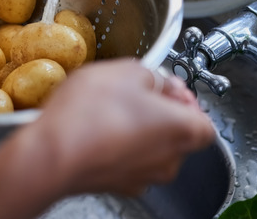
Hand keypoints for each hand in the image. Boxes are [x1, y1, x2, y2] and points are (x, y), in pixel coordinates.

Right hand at [20, 58, 214, 197]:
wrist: (52, 154)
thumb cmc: (90, 115)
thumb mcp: (127, 71)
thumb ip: (152, 75)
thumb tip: (155, 82)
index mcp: (183, 130)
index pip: (205, 121)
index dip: (187, 100)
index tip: (166, 86)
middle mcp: (168, 160)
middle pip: (177, 135)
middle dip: (159, 112)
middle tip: (134, 92)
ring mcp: (141, 177)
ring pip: (150, 149)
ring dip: (136, 129)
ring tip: (108, 108)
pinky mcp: (115, 185)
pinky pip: (125, 160)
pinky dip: (116, 145)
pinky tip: (95, 128)